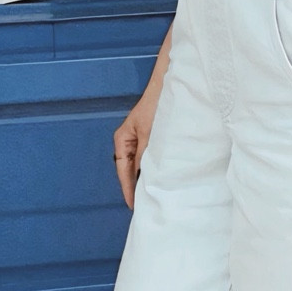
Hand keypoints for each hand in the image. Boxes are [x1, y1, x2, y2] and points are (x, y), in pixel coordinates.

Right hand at [113, 91, 157, 209]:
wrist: (169, 85)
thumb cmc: (156, 105)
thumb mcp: (149, 133)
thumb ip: (145, 155)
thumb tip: (144, 177)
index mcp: (122, 139)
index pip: (122, 169)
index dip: (127, 188)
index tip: (133, 205)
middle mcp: (129, 140)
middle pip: (130, 169)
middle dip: (136, 185)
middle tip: (144, 205)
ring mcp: (141, 138)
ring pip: (141, 163)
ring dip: (146, 176)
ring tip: (153, 195)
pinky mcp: (153, 136)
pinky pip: (150, 156)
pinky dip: (154, 167)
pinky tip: (162, 176)